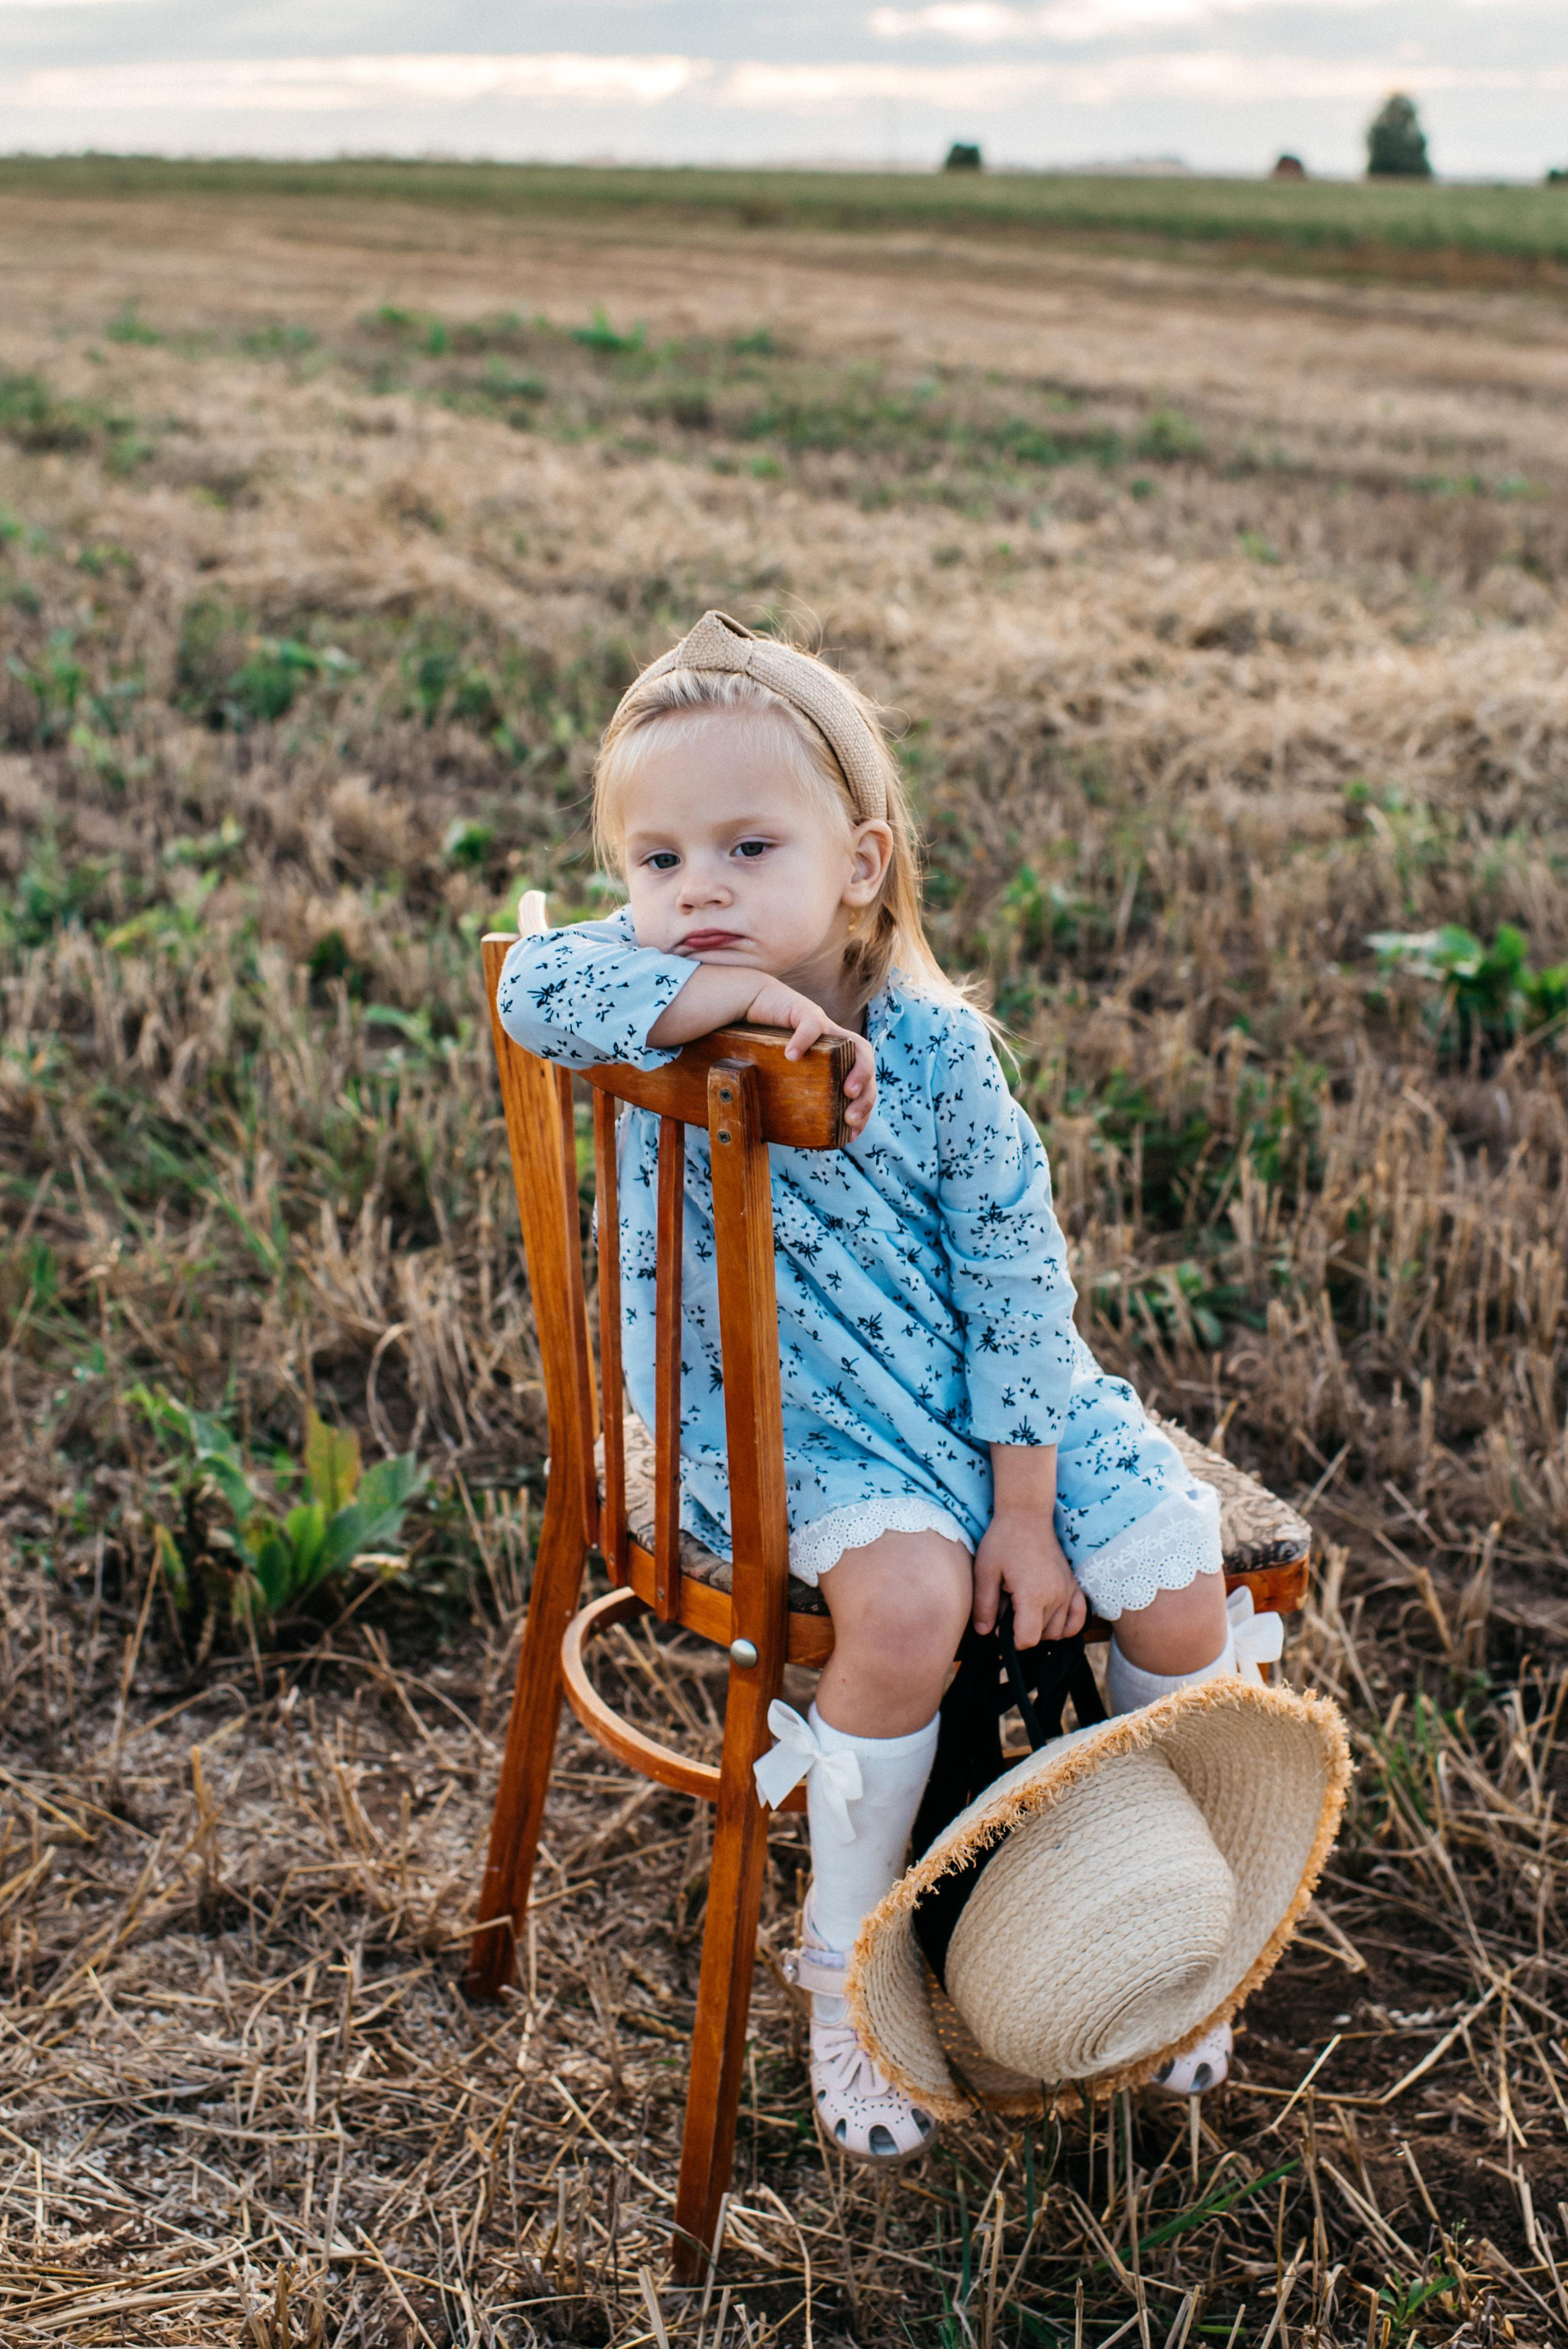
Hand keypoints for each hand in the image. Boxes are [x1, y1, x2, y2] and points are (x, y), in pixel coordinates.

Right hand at [742, 976, 876, 1139]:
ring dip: (858, 1070)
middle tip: (851, 1118)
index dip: (865, 1108)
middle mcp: (836, 1042)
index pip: (864, 1083)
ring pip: (857, 1045)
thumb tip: (776, 1135)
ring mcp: (825, 1026)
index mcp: (835, 1058)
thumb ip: (789, 1095)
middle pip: (868, 1067)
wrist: (750, 1003)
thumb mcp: (782, 1074)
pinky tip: (791, 1056)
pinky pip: (812, 1024)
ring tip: (847, 1092)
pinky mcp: (805, 1011)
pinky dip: (804, 1039)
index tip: (852, 1134)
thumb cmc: (764, 1044)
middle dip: (866, 1095)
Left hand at [972, 1509, 1085, 1648]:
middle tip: (1007, 1614)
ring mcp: (1067, 1591)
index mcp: (1033, 1595)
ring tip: (1024, 1611)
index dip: (1011, 1641)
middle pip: (1043, 1636)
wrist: (1026, 1515)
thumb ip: (984, 1605)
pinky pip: (1078, 1617)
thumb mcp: (985, 1572)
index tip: (1000, 1628)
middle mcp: (1055, 1596)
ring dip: (1041, 1629)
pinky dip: (1067, 1625)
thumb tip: (984, 1632)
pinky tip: (1051, 1620)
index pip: (1028, 1639)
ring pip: (1058, 1630)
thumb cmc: (1002, 1542)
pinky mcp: (1073, 1585)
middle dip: (1023, 1632)